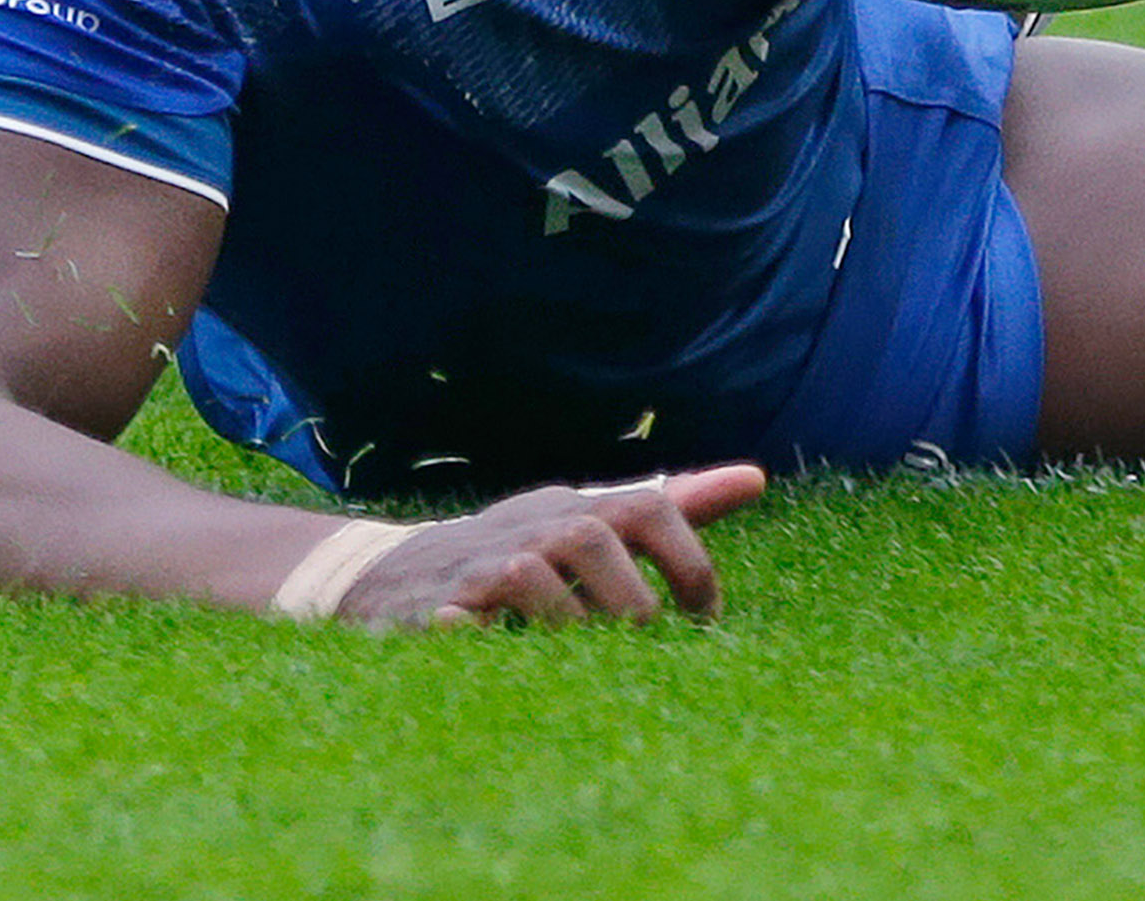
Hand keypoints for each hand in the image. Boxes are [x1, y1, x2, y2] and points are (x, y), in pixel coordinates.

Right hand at [334, 463, 768, 628]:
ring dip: (571, 627)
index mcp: (576, 507)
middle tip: (648, 653)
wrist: (388, 576)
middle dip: (631, 603)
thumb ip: (673, 507)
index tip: (704, 620)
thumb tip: (756, 478)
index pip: (647, 507)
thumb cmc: (517, 551)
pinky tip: (509, 661)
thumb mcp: (591, 521)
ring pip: (536, 579)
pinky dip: (491, 641)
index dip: (687, 562)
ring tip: (589, 666)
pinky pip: (469, 624)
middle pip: (594, 539)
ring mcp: (479, 565)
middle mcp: (531, 525)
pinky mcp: (436, 609)